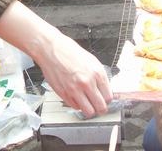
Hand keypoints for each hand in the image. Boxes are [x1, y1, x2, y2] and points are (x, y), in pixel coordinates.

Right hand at [0, 1, 111, 117]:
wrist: (52, 50)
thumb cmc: (70, 52)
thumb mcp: (92, 61)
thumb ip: (100, 77)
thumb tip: (105, 89)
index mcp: (96, 73)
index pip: (108, 97)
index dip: (107, 100)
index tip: (105, 100)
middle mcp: (87, 83)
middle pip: (100, 107)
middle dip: (101, 108)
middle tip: (98, 106)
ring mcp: (75, 90)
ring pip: (88, 112)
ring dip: (89, 109)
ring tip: (88, 103)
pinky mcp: (64, 94)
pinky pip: (75, 107)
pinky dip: (77, 105)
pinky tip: (77, 97)